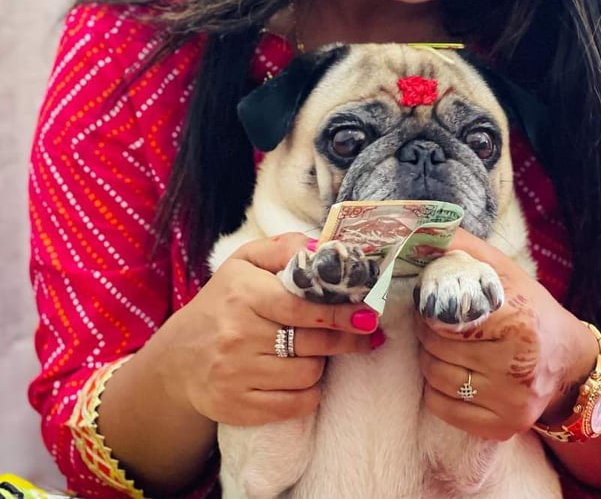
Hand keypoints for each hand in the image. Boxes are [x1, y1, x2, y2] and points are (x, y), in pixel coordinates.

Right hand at [153, 233, 381, 426]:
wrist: (178, 358)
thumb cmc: (222, 302)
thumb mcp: (244, 262)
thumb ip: (282, 248)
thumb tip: (319, 248)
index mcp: (244, 294)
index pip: (303, 307)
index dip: (340, 312)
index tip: (367, 313)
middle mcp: (238, 335)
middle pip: (313, 342)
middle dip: (345, 338)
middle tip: (364, 333)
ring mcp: (236, 374)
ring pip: (308, 374)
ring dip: (321, 364)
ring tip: (317, 352)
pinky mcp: (237, 406)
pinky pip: (294, 405)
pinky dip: (309, 393)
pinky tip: (306, 379)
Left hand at [415, 228, 594, 439]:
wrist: (567, 361)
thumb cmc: (528, 308)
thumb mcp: (502, 270)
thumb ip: (462, 248)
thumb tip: (418, 231)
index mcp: (518, 320)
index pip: (446, 316)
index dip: (429, 307)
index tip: (429, 300)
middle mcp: (518, 365)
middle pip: (436, 347)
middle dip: (425, 331)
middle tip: (432, 321)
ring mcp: (511, 401)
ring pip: (435, 377)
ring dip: (428, 358)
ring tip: (442, 344)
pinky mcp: (502, 427)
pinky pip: (441, 408)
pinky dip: (436, 388)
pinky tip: (452, 371)